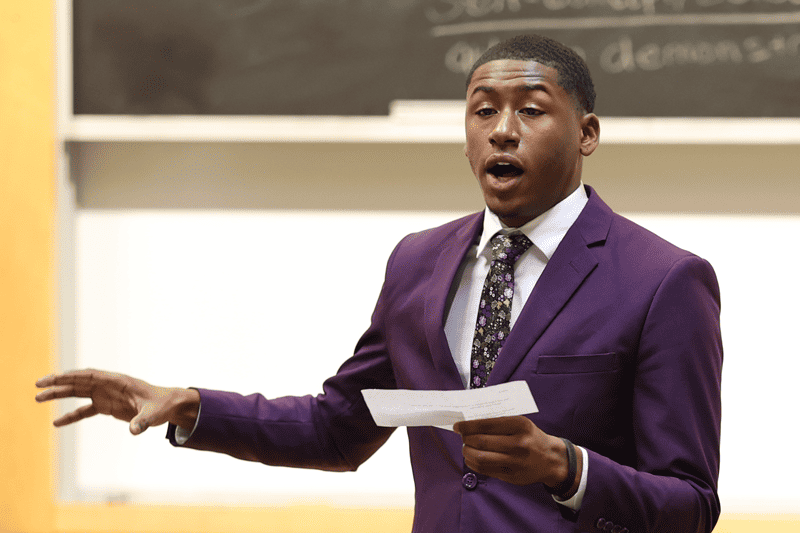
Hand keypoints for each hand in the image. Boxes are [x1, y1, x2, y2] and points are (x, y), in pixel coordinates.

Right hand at [35, 369, 199, 434]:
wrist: (167, 406)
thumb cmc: (161, 406)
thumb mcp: (153, 414)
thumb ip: (143, 421)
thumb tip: (135, 431)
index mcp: (118, 382)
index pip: (90, 375)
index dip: (71, 376)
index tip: (54, 378)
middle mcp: (109, 386)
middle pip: (79, 382)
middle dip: (58, 383)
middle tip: (38, 386)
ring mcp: (106, 395)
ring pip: (78, 393)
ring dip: (59, 394)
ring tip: (38, 397)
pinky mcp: (107, 406)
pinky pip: (85, 410)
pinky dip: (71, 415)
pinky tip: (56, 422)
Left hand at [454, 416, 578, 492]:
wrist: (551, 459)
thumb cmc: (531, 437)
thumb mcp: (520, 423)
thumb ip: (498, 423)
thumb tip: (470, 424)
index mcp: (520, 425)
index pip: (486, 424)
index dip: (468, 426)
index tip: (458, 426)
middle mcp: (519, 444)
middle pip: (481, 441)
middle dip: (466, 439)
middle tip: (462, 437)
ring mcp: (516, 462)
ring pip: (481, 458)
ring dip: (468, 452)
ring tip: (466, 448)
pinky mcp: (512, 476)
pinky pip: (486, 470)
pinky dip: (474, 464)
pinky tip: (472, 459)